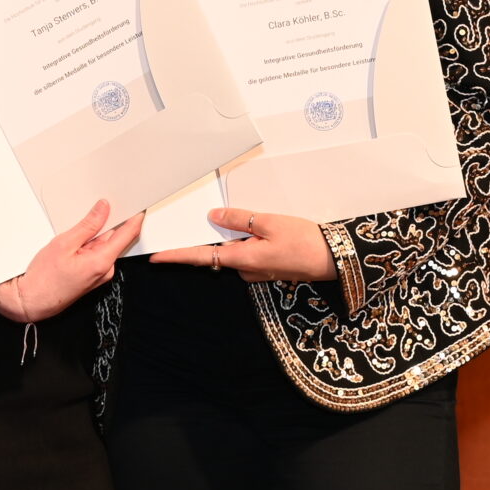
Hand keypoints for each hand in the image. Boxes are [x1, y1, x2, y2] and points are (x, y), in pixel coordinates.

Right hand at [0, 200, 145, 321]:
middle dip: (111, 223)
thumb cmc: (44, 278)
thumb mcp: (65, 243)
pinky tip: (77, 242)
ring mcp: (100, 274)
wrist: (32, 300)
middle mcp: (106, 270)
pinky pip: (98, 254)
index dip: (135, 216)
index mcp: (103, 261)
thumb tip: (103, 209)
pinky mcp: (93, 276)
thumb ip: (88, 225)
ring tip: (79, 229)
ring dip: (97, 234)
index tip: (136, 204)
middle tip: (100, 207)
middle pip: (117, 239)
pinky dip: (91, 245)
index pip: (128, 234)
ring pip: (105, 246)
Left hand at [150, 208, 337, 283]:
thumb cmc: (304, 241)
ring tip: (244, 221)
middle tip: (201, 221)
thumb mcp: (269, 223)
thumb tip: (214, 218)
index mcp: (241, 259)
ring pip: (235, 253)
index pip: (200, 257)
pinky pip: (249, 255)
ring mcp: (257, 272)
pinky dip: (248, 243)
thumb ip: (239, 220)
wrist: (333, 259)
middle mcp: (245, 270)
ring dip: (234, 239)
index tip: (156, 257)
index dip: (177, 256)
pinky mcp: (268, 269)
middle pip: (217, 254)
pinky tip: (261, 231)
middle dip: (210, 239)